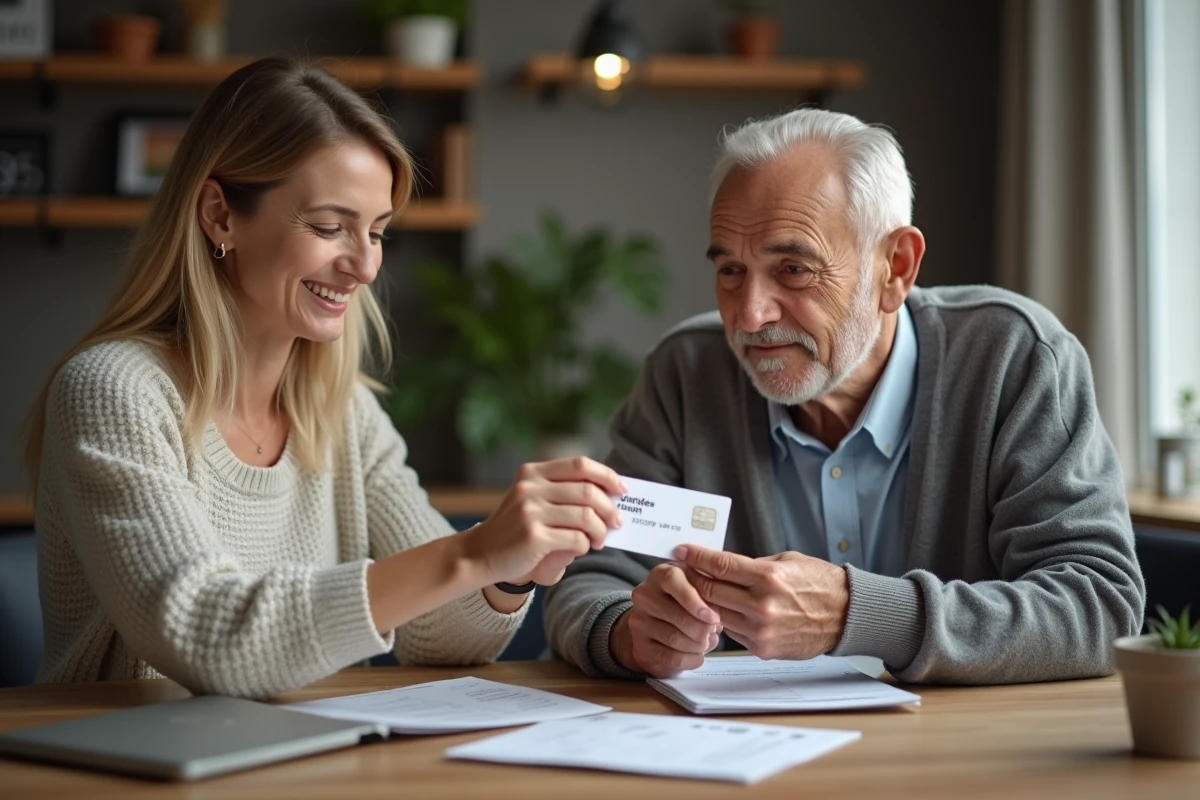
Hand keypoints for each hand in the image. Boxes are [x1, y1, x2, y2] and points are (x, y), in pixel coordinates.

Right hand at [466, 457, 624, 586]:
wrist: (480, 554)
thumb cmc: (516, 529)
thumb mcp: (533, 500)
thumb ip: (564, 493)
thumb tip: (612, 497)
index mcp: (532, 473)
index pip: (580, 464)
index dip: (607, 475)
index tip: (622, 490)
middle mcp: (530, 488)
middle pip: (588, 491)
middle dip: (610, 508)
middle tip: (617, 522)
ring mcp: (529, 511)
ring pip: (586, 516)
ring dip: (600, 531)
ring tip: (599, 540)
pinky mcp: (533, 537)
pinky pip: (576, 539)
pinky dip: (585, 545)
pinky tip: (582, 548)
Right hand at [610, 562, 723, 677]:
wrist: (654, 620)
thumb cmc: (683, 599)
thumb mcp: (695, 587)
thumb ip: (707, 596)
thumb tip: (716, 622)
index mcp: (660, 574)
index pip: (672, 581)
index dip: (694, 600)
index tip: (713, 617)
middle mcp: (644, 595)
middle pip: (676, 615)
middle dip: (702, 628)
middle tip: (713, 632)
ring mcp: (639, 622)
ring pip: (675, 638)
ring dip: (698, 645)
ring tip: (707, 642)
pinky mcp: (640, 646)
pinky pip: (670, 657)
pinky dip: (691, 659)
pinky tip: (698, 655)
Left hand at [675, 546, 848, 660]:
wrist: (846, 615)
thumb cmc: (818, 584)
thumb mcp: (786, 562)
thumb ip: (752, 566)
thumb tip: (721, 565)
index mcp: (768, 577)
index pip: (719, 565)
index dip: (696, 556)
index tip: (681, 549)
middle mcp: (762, 605)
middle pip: (710, 590)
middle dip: (693, 578)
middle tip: (683, 570)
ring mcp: (761, 630)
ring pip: (716, 614)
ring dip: (704, 602)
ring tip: (698, 590)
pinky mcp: (762, 648)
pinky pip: (732, 632)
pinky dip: (724, 620)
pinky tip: (723, 610)